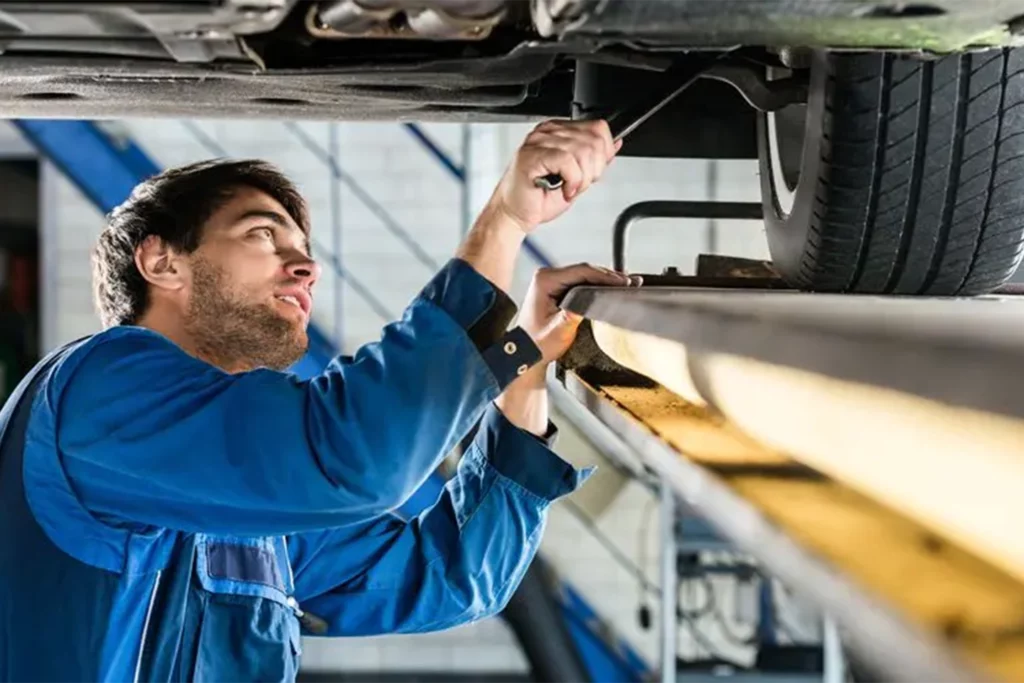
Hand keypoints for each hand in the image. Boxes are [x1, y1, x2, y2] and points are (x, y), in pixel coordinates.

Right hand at [490, 119, 620, 232]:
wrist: (514, 214)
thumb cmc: (538, 198)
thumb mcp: (577, 177)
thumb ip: (594, 160)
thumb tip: (615, 144)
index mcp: (558, 131)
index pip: (598, 128)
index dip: (603, 153)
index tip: (592, 173)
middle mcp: (548, 132)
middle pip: (593, 140)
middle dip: (593, 170)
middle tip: (578, 185)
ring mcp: (538, 141)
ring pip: (583, 151)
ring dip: (582, 179)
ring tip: (569, 188)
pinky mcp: (531, 155)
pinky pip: (567, 161)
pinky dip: (572, 180)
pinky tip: (563, 188)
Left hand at [496, 263, 639, 435]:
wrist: (526, 352)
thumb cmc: (537, 343)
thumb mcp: (559, 330)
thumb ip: (574, 313)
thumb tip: (593, 300)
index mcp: (545, 281)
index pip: (581, 271)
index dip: (605, 276)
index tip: (622, 281)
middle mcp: (546, 276)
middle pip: (584, 270)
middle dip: (608, 276)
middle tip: (630, 282)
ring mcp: (550, 280)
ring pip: (584, 274)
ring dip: (603, 279)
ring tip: (625, 283)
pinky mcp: (556, 287)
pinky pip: (580, 281)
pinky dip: (595, 284)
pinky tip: (609, 287)